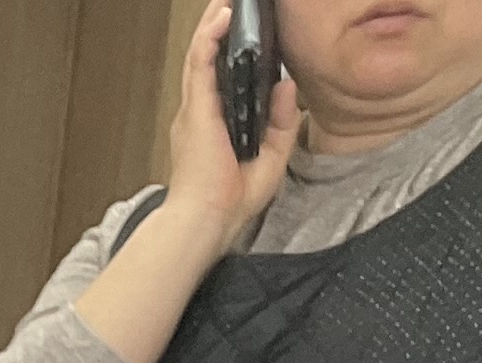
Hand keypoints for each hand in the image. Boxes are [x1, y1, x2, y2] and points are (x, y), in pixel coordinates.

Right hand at [156, 0, 297, 247]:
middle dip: (216, 30)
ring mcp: (195, 110)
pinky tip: (221, 17)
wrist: (206, 220)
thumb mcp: (273, 155)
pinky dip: (210, 38)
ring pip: (200, 55)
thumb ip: (283, 120)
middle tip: (228, 6)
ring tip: (224, 3)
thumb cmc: (229, 201)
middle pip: (206, 61)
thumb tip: (286, 84)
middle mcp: (199, 115)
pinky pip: (201, 64)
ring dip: (212, 25)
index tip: (242, 33)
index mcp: (214, 127)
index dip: (229, 54)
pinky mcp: (196, 109)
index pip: (221, 81)